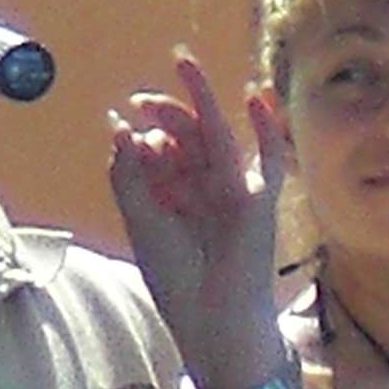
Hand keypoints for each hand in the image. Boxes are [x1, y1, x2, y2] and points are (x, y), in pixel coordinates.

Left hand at [108, 51, 287, 388]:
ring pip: (217, 135)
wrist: (213, 321)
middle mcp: (204, 187)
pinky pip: (269, 158)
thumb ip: (128, 176)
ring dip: (200, 101)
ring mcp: (233, 190)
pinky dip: (266, 128)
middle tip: (141, 99)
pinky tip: (253, 96)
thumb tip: (120, 127)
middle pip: (187, 135)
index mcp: (174, 194)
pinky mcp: (260, 199)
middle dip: (164, 112)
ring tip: (182, 66)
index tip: (122, 125)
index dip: (140, 134)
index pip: (159, 149)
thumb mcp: (140, 222)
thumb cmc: (178, 281)